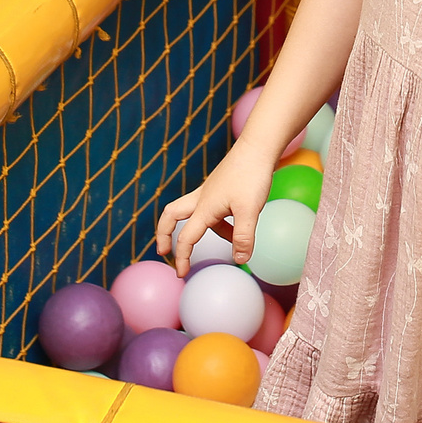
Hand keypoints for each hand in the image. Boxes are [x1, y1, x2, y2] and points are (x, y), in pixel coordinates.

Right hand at [153, 137, 275, 274]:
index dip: (182, 258)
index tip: (181, 274)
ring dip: (200, 229)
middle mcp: (202, 199)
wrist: (258, 147)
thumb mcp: (250, 210)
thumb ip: (244, 237)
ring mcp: (210, 192)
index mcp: (204, 208)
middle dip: (164, 234)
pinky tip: (238, 227)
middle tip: (163, 251)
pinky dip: (219, 222)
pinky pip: (211, 209)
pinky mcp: (221, 188)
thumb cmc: (251, 176)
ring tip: (228, 242)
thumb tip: (240, 260)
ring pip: (192, 212)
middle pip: (170, 215)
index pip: (186, 238)